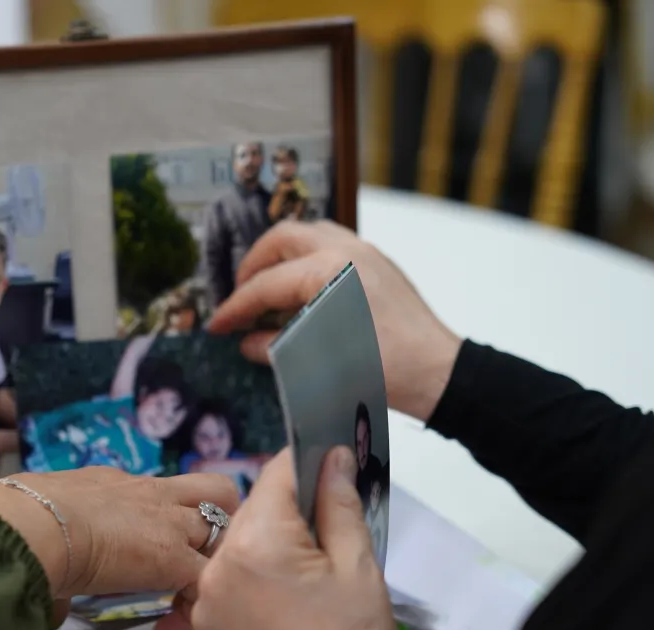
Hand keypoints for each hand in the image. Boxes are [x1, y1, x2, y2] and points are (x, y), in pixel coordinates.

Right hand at [0, 468, 240, 598]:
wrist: (27, 523)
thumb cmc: (18, 521)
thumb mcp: (43, 523)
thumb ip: (55, 552)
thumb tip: (52, 598)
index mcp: (118, 484)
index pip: (161, 493)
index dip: (167, 519)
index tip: (147, 550)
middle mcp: (152, 494)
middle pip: (214, 491)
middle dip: (219, 522)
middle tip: (199, 561)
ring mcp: (167, 522)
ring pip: (226, 528)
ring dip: (218, 560)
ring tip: (193, 597)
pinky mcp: (172, 557)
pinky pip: (207, 580)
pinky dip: (200, 603)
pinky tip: (175, 628)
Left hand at [185, 448, 403, 629]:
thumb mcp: (358, 566)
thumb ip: (339, 504)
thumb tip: (334, 456)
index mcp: (255, 543)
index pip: (276, 475)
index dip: (308, 467)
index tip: (329, 468)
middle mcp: (215, 569)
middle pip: (252, 515)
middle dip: (286, 518)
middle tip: (325, 542)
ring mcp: (203, 607)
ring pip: (234, 555)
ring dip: (263, 556)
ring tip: (303, 586)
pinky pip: (223, 594)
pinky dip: (248, 592)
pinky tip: (280, 613)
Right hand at [207, 220, 463, 422]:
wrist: (436, 372)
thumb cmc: (381, 372)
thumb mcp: (317, 366)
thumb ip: (274, 347)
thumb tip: (247, 341)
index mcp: (329, 271)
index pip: (267, 285)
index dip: (235, 307)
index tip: (216, 326)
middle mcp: (346, 250)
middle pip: (282, 239)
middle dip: (253, 266)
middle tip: (240, 297)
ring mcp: (365, 251)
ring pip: (308, 232)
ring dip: (280, 256)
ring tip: (267, 286)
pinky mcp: (377, 262)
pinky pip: (331, 243)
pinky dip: (306, 258)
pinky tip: (301, 288)